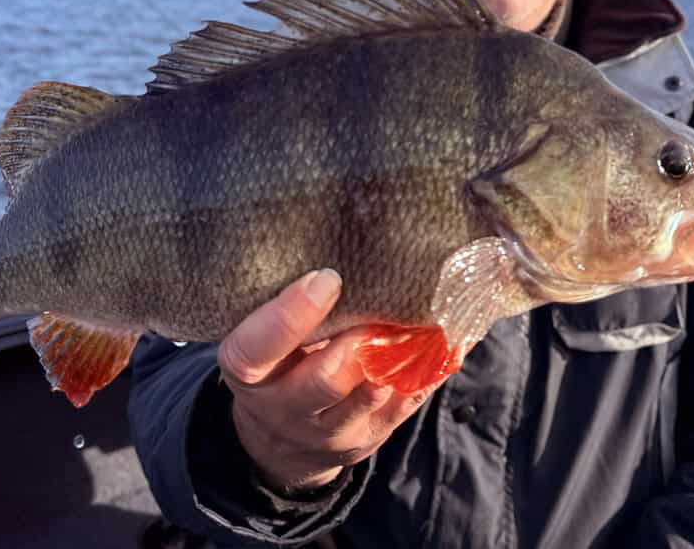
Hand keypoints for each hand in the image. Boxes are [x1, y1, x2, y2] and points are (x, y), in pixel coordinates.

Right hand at [217, 269, 440, 492]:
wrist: (276, 440)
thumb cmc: (272, 363)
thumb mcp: (257, 337)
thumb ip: (282, 306)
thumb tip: (335, 254)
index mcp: (247, 370)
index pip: (258, 346)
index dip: (291, 314)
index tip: (326, 278)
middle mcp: (283, 407)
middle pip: (325, 379)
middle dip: (361, 341)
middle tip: (387, 305)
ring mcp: (327, 430)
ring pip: (371, 395)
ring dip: (404, 354)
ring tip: (428, 316)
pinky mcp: (366, 438)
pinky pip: (404, 404)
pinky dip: (429, 370)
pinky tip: (446, 341)